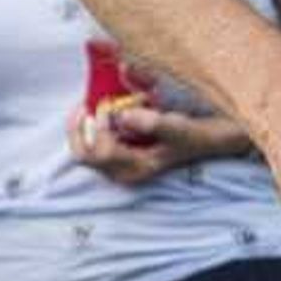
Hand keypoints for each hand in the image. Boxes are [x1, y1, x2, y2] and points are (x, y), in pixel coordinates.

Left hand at [67, 102, 198, 186]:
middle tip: (83, 106)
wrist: (201, 139)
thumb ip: (153, 123)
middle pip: (84, 157)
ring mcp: (118, 168)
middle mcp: (123, 173)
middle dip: (78, 130)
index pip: (102, 154)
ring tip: (88, 107)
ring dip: (80, 129)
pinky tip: (97, 113)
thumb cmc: (191, 133)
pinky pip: (88, 147)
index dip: (100, 129)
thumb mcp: (177, 127)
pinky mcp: (116, 159)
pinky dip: (87, 129)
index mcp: (137, 169)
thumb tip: (122, 116)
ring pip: (82, 152)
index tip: (109, 107)